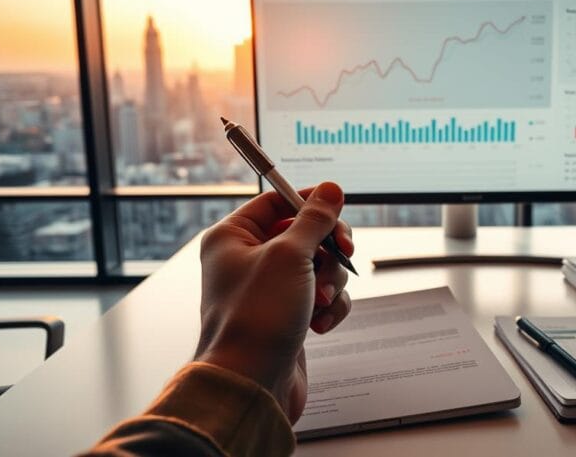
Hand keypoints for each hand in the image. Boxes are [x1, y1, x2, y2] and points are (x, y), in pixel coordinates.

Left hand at [193, 182, 353, 422]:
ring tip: (321, 302)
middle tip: (342, 254)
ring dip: (330, 281)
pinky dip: (329, 307)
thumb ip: (315, 220)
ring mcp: (269, 289)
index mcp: (233, 236)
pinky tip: (320, 323)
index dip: (310, 202)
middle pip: (305, 233)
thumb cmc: (257, 319)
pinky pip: (321, 297)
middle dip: (327, 249)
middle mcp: (247, 260)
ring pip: (319, 266)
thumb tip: (330, 191)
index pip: (277, 201)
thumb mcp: (290, 256)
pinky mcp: (287, 315)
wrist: (250, 384)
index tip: (337, 207)